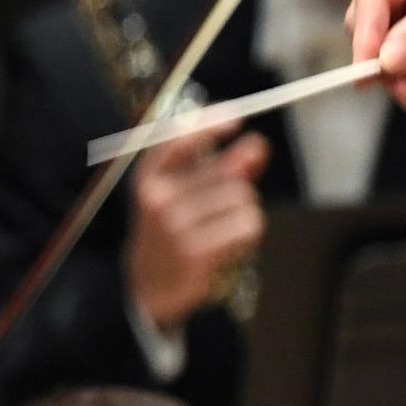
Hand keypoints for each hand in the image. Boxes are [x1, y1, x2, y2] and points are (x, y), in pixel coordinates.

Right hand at [124, 124, 268, 329]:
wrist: (149, 287)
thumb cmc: (173, 233)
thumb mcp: (183, 196)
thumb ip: (218, 168)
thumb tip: (257, 146)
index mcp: (148, 179)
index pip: (177, 141)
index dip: (208, 125)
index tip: (236, 118)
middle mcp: (157, 198)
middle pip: (227, 172)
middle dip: (243, 183)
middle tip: (237, 199)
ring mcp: (174, 226)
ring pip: (242, 198)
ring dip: (247, 211)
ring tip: (224, 229)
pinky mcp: (195, 251)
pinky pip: (247, 225)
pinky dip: (249, 231)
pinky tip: (230, 243)